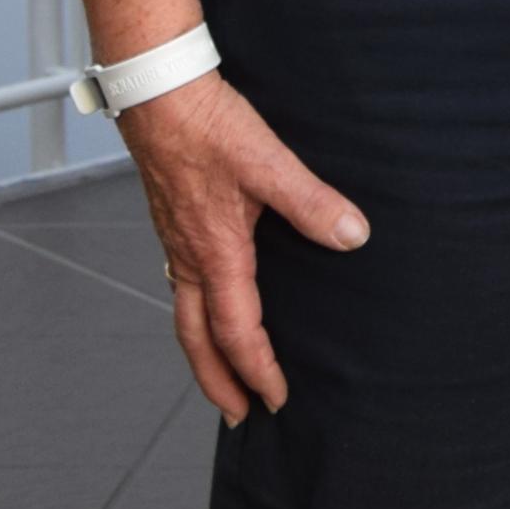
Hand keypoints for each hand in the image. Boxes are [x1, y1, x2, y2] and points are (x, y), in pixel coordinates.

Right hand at [120, 70, 370, 424]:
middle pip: (197, 340)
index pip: (237, 332)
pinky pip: (183, 284)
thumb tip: (351, 236)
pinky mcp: (172, 222)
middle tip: (237, 415)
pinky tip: (214, 302)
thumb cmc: (205, 124)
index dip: (257, 370)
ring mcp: (176, 241)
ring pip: (185, 315)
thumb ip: (312, 202)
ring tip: (222, 372)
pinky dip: (197, 312)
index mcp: (215, 253)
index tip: (277, 398)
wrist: (157, 93)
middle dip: (217, 382)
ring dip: (204, 351)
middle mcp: (189, 256)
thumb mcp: (268, 162)